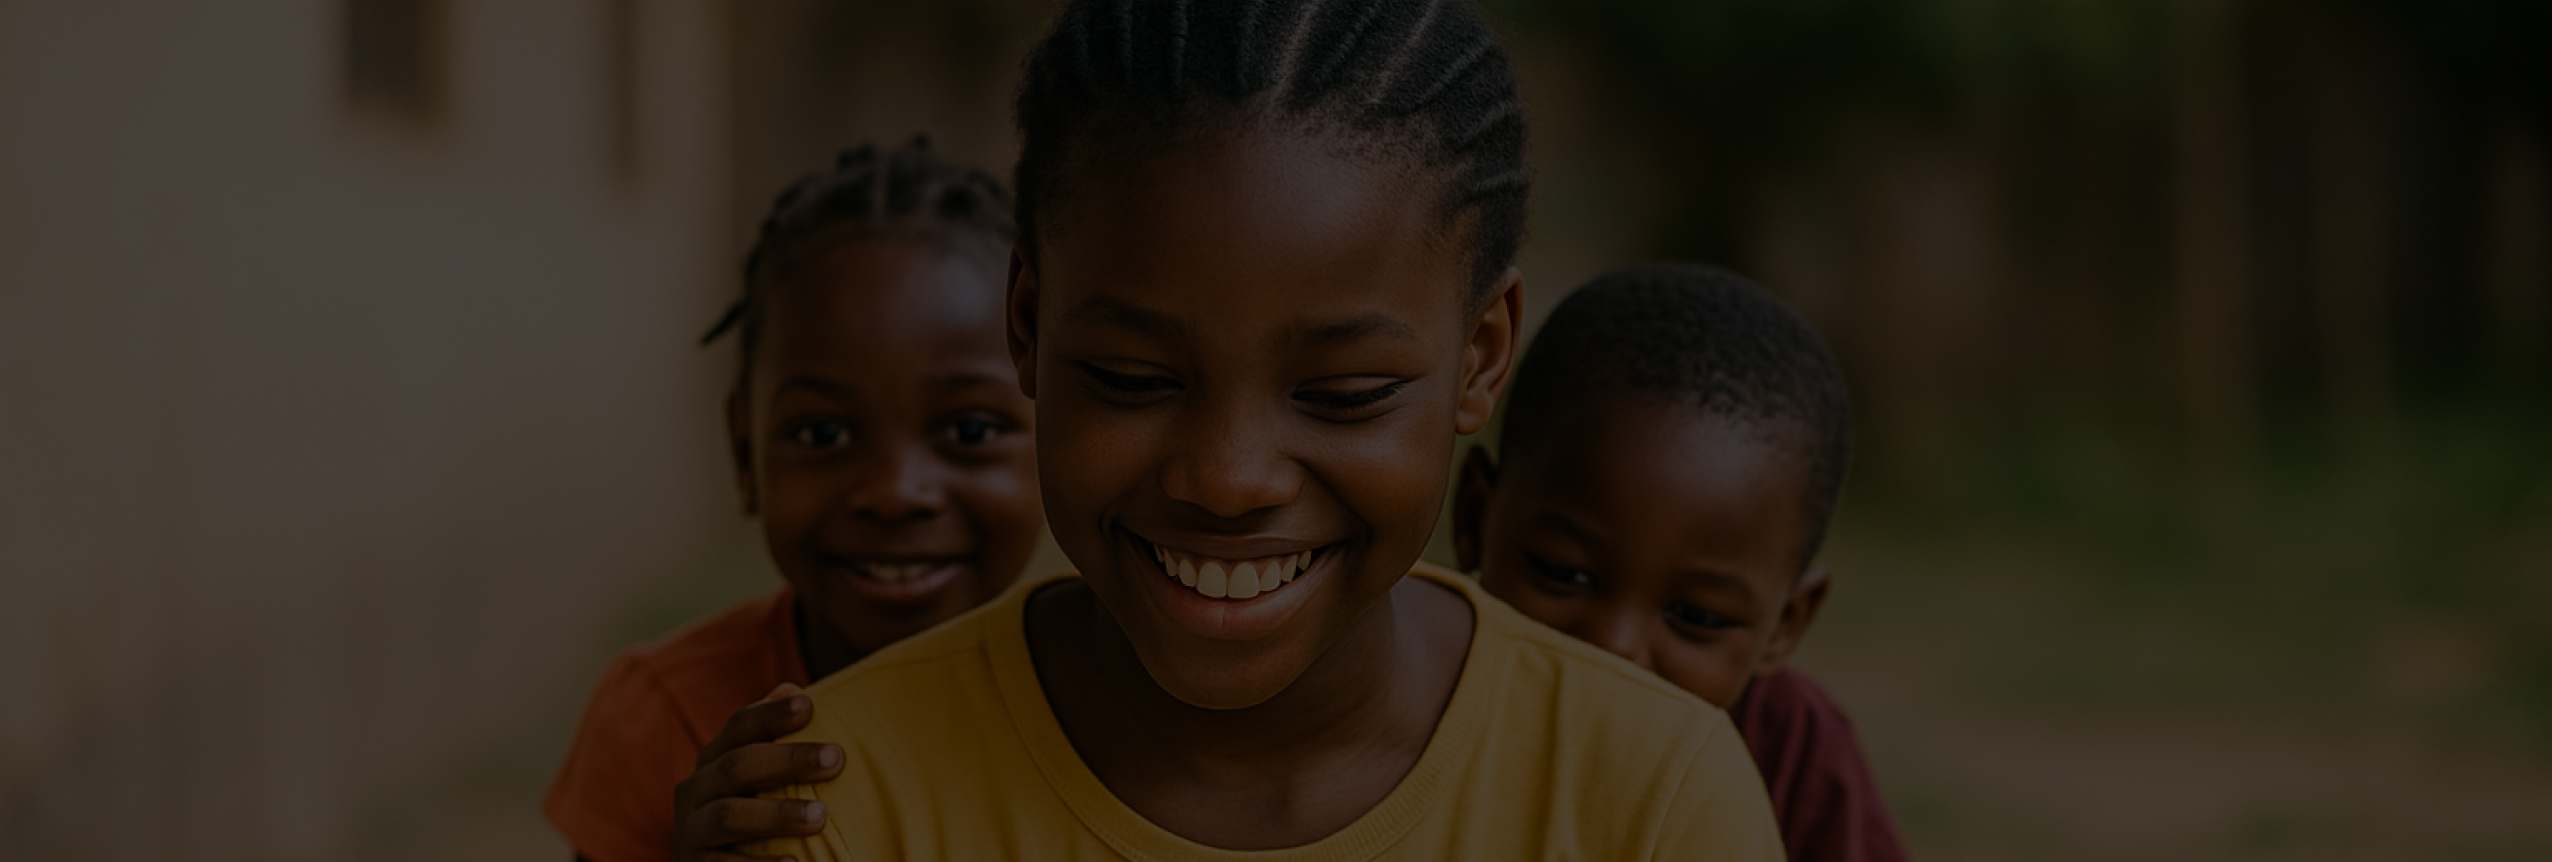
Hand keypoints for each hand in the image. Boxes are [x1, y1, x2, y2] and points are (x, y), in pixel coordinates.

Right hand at [671, 683, 845, 861]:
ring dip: (776, 814)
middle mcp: (695, 791)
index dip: (770, 714)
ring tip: (821, 816)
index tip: (809, 705)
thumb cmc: (750, 815)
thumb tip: (792, 688)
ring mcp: (692, 831)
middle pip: (737, 766)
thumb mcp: (754, 777)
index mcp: (713, 761)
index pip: (738, 728)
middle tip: (837, 759)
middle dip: (788, 759)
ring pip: (729, 815)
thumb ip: (771, 737)